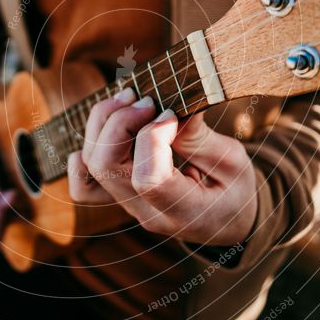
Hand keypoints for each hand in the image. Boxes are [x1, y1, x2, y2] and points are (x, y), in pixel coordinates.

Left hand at [67, 88, 256, 245]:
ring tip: (130, 99)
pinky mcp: (119, 195)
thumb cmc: (235, 191)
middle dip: (120, 121)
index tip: (172, 113)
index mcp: (185, 211)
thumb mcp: (233, 163)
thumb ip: (199, 138)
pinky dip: (88, 149)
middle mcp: (148, 213)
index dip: (152, 136)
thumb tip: (169, 107)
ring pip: (90, 165)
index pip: (147, 178)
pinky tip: (109, 129)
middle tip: (147, 99)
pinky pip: (84, 182)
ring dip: (103, 123)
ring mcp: (129, 206)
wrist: (227, 221)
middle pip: (106, 167)